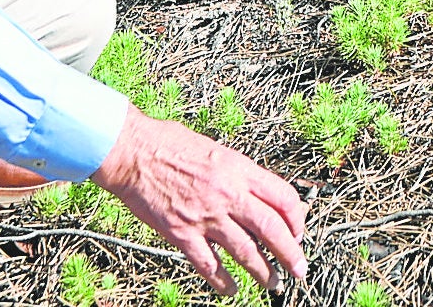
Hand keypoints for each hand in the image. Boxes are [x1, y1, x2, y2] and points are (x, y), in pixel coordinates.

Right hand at [91, 111, 306, 294]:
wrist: (131, 151)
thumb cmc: (168, 143)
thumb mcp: (214, 149)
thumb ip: (237, 173)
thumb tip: (256, 194)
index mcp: (238, 169)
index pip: (283, 197)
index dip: (296, 219)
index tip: (297, 232)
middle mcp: (227, 194)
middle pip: (272, 230)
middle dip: (291, 254)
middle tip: (300, 270)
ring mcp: (205, 216)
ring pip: (246, 253)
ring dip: (263, 272)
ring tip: (273, 283)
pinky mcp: (182, 234)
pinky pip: (209, 265)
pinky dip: (223, 282)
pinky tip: (231, 290)